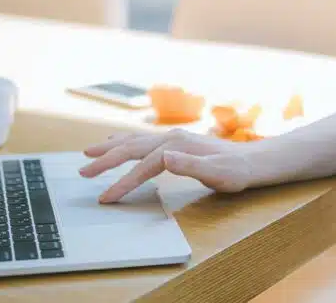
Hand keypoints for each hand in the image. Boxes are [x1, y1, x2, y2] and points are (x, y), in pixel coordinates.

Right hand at [79, 129, 253, 201]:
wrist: (252, 161)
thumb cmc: (236, 172)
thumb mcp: (218, 173)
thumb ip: (190, 166)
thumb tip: (164, 157)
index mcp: (177, 146)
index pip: (142, 165)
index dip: (122, 182)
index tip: (105, 198)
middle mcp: (171, 138)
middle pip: (131, 148)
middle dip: (105, 161)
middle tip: (83, 173)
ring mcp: (172, 137)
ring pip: (133, 141)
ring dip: (110, 148)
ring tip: (88, 154)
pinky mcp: (174, 141)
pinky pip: (141, 140)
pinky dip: (123, 142)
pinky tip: (115, 143)